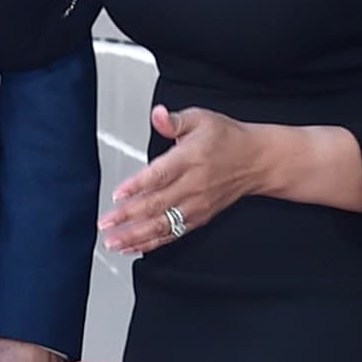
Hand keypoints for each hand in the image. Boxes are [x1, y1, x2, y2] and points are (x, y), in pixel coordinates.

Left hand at [103, 104, 268, 253]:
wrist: (256, 161)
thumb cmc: (226, 139)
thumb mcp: (201, 119)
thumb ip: (174, 120)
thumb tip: (158, 115)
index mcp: (191, 158)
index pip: (161, 174)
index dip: (138, 186)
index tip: (118, 194)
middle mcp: (193, 185)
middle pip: (157, 204)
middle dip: (128, 217)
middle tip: (105, 223)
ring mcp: (196, 205)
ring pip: (163, 225)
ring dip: (136, 236)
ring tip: (113, 242)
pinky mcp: (199, 218)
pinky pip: (173, 234)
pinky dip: (152, 243)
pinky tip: (133, 247)